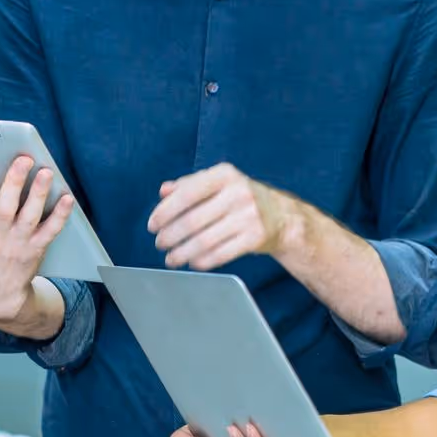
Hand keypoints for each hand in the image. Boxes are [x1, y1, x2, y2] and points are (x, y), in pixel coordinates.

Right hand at [0, 142, 73, 324]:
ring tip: (46, 171)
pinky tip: (67, 197)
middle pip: (5, 204)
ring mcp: (17, 241)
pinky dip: (60, 215)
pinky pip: (50, 230)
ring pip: (30, 215)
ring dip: (39, 193)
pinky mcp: (35, 248)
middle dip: (14, 181)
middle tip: (23, 158)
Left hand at [148, 164, 296, 269]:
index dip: (165, 212)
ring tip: (171, 258)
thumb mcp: (219, 182)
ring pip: (204, 241)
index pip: (186, 193)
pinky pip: (220, 254)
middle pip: (192, 221)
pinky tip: (192, 262)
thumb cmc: (242, 198)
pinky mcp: (255, 238)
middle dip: (169, 236)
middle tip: (160, 244)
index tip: (153, 225)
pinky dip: (201, 261)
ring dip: (181, 253)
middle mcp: (238, 193)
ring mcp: (248, 216)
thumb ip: (190, 184)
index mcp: (225, 174)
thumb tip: (163, 191)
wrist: (282, 216)